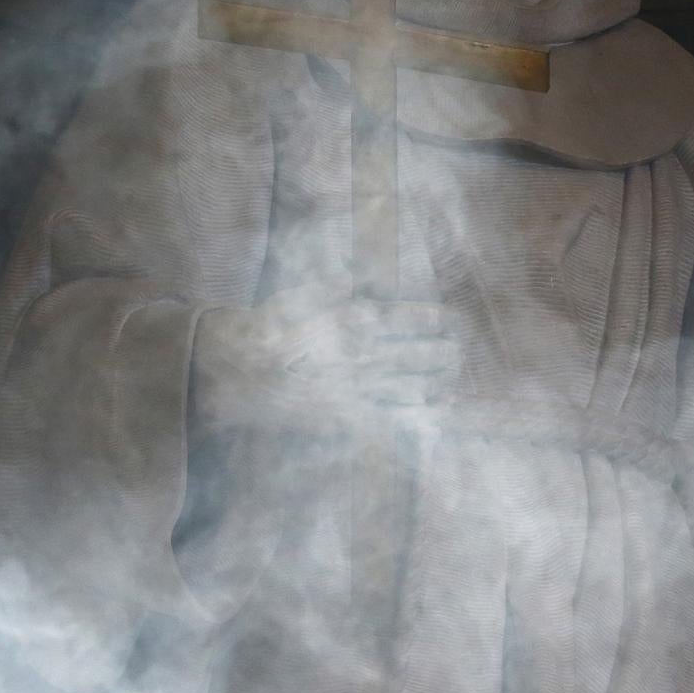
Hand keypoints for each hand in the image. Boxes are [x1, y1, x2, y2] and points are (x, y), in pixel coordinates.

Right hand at [191, 287, 460, 431]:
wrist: (234, 376)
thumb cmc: (263, 330)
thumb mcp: (297, 295)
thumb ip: (333, 285)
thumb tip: (359, 275)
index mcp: (354, 321)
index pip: (409, 319)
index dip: (435, 321)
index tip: (453, 321)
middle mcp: (363, 355)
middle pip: (418, 354)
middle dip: (443, 353)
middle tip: (459, 351)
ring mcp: (356, 388)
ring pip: (411, 385)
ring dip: (436, 381)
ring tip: (451, 378)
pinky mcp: (345, 417)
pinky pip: (390, 417)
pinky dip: (415, 415)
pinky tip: (431, 411)